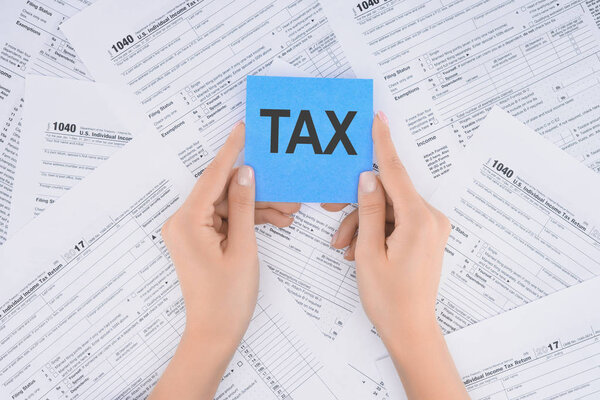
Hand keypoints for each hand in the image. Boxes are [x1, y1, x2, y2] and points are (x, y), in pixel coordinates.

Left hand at [150, 122, 295, 399]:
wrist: (214, 334)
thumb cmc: (226, 299)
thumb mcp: (242, 248)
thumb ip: (244, 207)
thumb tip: (245, 174)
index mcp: (187, 221)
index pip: (212, 177)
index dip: (231, 151)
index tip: (243, 129)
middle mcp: (183, 221)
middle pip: (223, 191)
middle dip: (257, 190)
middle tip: (286, 190)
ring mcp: (190, 230)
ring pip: (229, 205)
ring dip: (257, 207)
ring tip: (288, 211)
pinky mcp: (200, 238)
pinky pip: (226, 219)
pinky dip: (248, 220)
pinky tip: (276, 221)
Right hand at [341, 112, 466, 398]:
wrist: (411, 330)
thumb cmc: (389, 299)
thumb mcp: (369, 252)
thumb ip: (367, 211)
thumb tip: (367, 179)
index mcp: (419, 220)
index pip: (395, 173)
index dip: (383, 145)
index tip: (378, 120)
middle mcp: (430, 219)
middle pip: (387, 195)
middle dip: (357, 206)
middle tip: (329, 212)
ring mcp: (430, 228)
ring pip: (387, 210)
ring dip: (362, 224)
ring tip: (345, 248)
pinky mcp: (425, 236)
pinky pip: (395, 221)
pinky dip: (374, 231)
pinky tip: (358, 250)